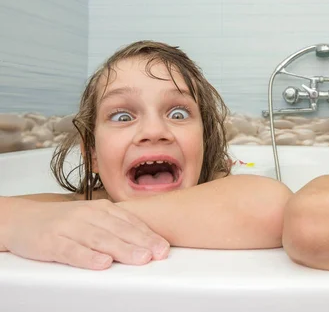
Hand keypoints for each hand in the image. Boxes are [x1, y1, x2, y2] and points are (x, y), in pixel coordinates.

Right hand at [3, 198, 169, 269]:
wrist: (22, 219)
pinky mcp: (51, 242)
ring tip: (140, 258)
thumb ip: (116, 227)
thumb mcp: (92, 218)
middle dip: (141, 242)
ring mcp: (69, 228)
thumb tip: (148, 240)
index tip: (164, 247)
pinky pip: (72, 250)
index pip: (129, 222)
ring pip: (99, 239)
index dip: (148, 234)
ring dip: (122, 249)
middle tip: (158, 253)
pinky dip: (88, 257)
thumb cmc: (64, 222)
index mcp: (100, 209)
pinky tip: (102, 263)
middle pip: (118, 230)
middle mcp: (87, 215)